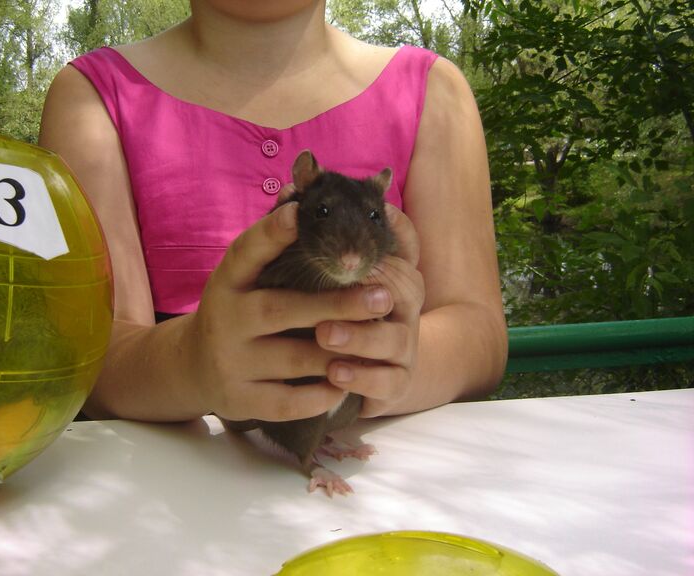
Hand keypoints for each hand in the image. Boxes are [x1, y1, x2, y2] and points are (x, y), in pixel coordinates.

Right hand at [185, 201, 395, 422]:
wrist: (194, 367)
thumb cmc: (238, 312)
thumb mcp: (244, 278)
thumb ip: (271, 247)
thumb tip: (300, 193)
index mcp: (226, 282)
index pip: (245, 252)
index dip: (270, 233)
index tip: (298, 212)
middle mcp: (224, 320)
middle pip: (280, 310)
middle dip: (335, 305)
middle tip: (383, 296)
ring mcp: (230, 362)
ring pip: (293, 358)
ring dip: (340, 351)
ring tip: (379, 337)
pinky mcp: (239, 400)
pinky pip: (288, 401)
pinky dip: (321, 395)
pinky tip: (347, 383)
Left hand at [315, 204, 424, 416]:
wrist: (361, 372)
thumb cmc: (333, 312)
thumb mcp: (323, 274)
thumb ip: (315, 237)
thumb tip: (288, 189)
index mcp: (391, 273)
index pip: (401, 247)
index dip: (385, 236)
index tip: (355, 229)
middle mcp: (404, 307)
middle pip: (403, 290)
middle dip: (367, 288)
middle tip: (334, 282)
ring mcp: (404, 346)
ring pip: (395, 339)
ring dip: (359, 337)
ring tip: (325, 336)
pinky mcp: (396, 383)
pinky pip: (387, 382)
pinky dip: (362, 377)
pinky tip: (334, 373)